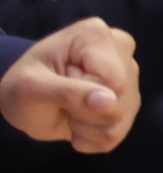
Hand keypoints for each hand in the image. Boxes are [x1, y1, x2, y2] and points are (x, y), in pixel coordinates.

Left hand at [1, 18, 138, 152]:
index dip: (84, 95)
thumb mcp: (30, 88)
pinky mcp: (130, 100)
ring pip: (121, 120)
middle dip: (85, 113)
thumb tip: (110, 103)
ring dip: (87, 127)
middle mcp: (121, 50)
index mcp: (96, 35)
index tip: (59, 86)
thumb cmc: (22, 86)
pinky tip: (78, 123)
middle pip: (120, 100)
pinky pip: (120, 132)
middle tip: (62, 102)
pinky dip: (93, 137)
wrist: (24, 102)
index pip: (113, 81)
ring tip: (68, 112)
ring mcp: (130, 76)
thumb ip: (67, 92)